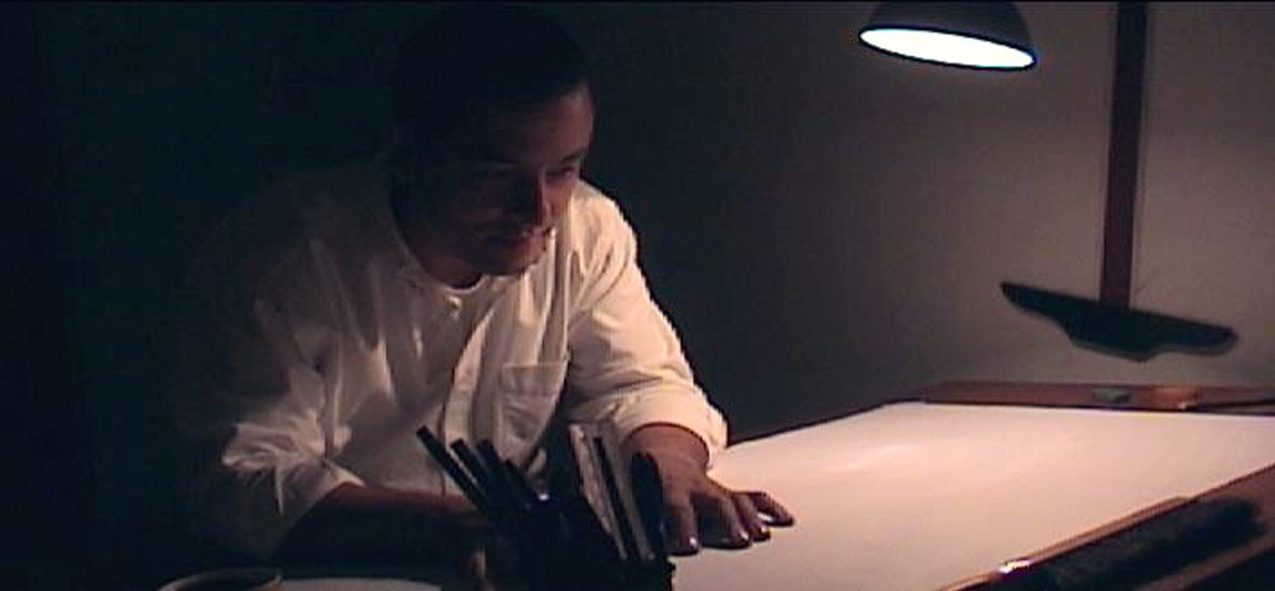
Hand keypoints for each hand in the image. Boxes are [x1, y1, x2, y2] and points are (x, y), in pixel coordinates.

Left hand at [624, 424, 794, 554]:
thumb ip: (656, 527)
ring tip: (762, 535)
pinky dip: (770, 508)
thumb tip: (653, 553)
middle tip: (739, 540)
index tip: (690, 547)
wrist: (666, 462)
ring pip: (738, 499)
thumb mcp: (647, 506)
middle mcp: (699, 488)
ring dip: (751, 518)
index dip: (684, 527)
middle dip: (730, 521)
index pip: (678, 507)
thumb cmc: (657, 490)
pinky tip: (785, 519)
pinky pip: (754, 498)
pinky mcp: (732, 494)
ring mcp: (718, 490)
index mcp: (673, 491)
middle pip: (718, 502)